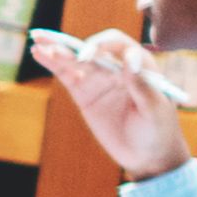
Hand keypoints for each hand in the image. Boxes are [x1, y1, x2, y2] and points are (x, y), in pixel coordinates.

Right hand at [39, 27, 190, 179]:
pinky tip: (38, 52)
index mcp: (139, 64)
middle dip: (74, 46)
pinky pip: (66, 75)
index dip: (103, 47)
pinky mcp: (84, 93)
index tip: (90, 59)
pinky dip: (52, 63)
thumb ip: (142, 86)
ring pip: (76, 59)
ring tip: (38, 42)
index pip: (119, 46)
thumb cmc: (158, 130)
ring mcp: (99, 80)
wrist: (147, 155)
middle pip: (92, 47)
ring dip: (58, 50)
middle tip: (59, 49)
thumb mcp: (155, 110)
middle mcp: (117, 67)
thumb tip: (128, 62)